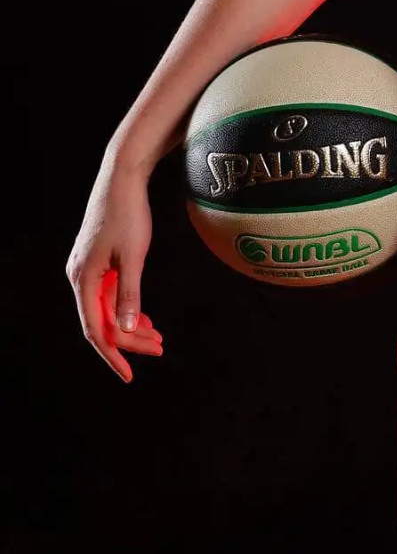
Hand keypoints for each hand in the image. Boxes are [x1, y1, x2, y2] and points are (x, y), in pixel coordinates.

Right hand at [66, 163, 164, 382]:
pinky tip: (146, 320)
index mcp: (83, 279)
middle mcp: (80, 278)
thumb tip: (129, 330)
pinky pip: (109, 296)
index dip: (113, 354)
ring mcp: (87, 270)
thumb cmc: (128, 214)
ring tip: (158, 339)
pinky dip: (127, 308)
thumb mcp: (134, 257)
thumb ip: (130, 295)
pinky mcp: (97, 263)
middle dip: (130, 340)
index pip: (96, 330)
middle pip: (103, 321)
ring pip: (107, 309)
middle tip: (160, 349)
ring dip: (131, 325)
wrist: (123, 178)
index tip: (129, 375)